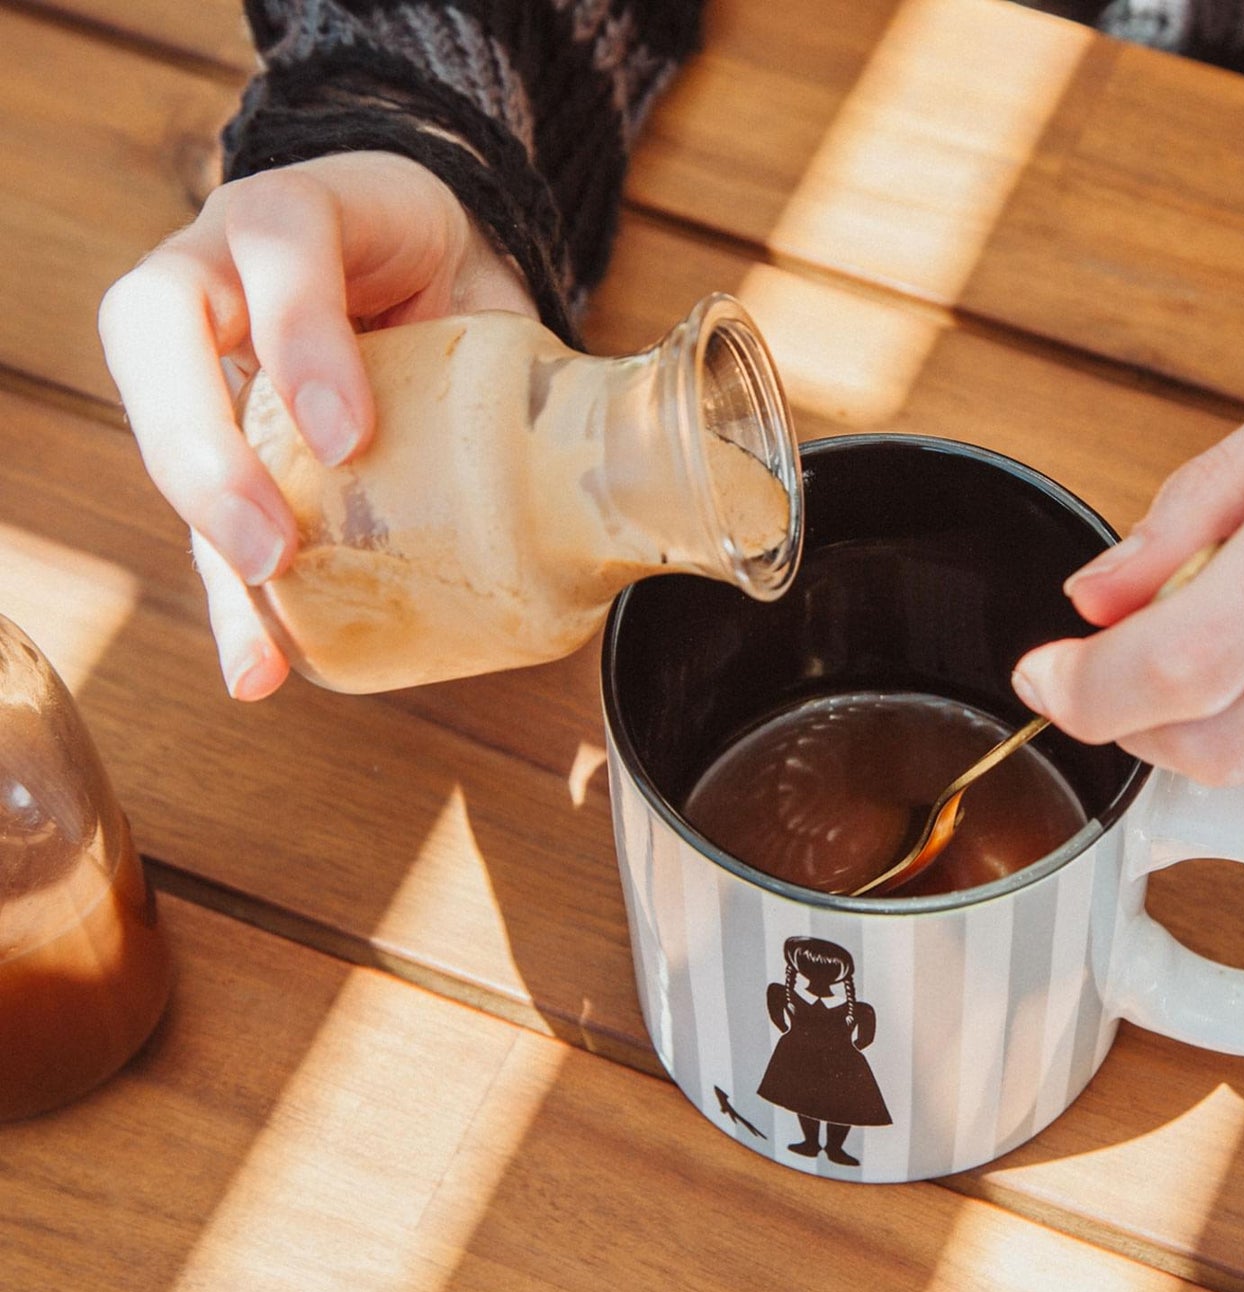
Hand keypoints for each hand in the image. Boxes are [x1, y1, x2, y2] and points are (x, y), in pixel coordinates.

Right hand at [99, 151, 534, 699]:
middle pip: (156, 328)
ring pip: (165, 436)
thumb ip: (531, 354)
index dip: (301, 333)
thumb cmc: (450, 274)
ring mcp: (206, 358)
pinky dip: (237, 601)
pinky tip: (262, 668)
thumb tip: (634, 473)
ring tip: (259, 649)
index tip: (348, 435)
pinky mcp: (223, 442)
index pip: (281, 236)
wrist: (427, 271)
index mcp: (297, 216)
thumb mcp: (491, 280)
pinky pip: (208, 517)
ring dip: (207, 551)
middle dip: (201, 452)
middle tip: (268, 551)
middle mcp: (223, 274)